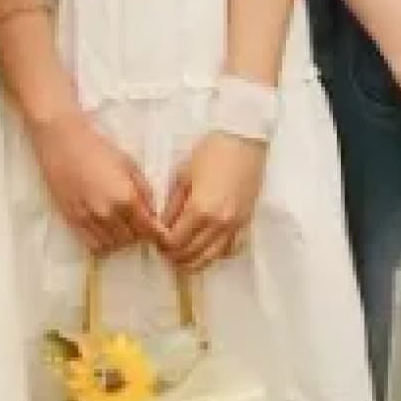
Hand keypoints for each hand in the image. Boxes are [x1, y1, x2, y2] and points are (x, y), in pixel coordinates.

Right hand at [27, 106, 160, 257]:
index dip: (155, 231)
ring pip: (112, 245)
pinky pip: (93, 245)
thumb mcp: (129, 164)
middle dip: (138, 233)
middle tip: (137, 220)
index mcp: (126, 198)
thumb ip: (144, 190)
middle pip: (131, 239)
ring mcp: (88, 219)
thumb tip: (153, 211)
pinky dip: (103, 243)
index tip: (155, 227)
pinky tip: (105, 230)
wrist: (61, 141)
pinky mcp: (72, 221)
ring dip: (120, 239)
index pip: (148, 230)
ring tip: (120, 224)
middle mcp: (108, 214)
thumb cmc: (97, 148)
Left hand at [157, 132, 268, 272]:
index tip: (154, 236)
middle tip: (163, 245)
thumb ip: (172, 207)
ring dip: (191, 260)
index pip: (174, 242)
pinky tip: (204, 247)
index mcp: (200, 210)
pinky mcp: (246, 224)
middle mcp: (219, 224)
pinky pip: (229, 251)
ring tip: (179, 251)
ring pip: (209, 259)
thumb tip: (161, 227)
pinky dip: (214, 254)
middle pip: (190, 255)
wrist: (244, 141)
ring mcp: (235, 227)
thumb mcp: (183, 176)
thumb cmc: (211, 152)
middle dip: (172, 254)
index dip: (160, 243)